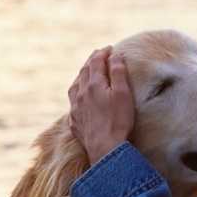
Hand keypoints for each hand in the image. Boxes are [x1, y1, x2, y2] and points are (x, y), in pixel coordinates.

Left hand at [68, 46, 134, 166]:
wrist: (105, 148)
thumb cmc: (118, 120)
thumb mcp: (123, 93)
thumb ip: (118, 72)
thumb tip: (115, 55)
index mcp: (93, 84)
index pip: (96, 62)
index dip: (103, 53)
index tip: (110, 48)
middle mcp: (80, 94)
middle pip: (83, 72)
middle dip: (92, 61)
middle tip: (99, 56)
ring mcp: (75, 108)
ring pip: (75, 86)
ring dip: (81, 76)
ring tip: (87, 72)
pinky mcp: (74, 122)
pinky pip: (72, 102)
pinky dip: (77, 93)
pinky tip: (80, 97)